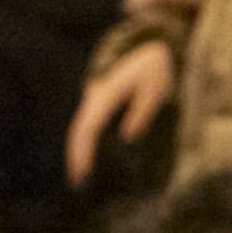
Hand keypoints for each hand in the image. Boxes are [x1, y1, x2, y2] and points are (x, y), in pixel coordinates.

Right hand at [67, 41, 176, 187]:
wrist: (149, 49)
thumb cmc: (155, 69)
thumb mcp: (155, 87)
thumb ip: (143, 110)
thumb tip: (128, 137)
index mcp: (106, 96)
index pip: (89, 128)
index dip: (83, 151)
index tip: (82, 172)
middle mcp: (96, 99)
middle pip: (79, 131)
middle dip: (76, 156)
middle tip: (77, 184)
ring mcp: (97, 101)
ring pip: (82, 129)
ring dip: (79, 151)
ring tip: (80, 178)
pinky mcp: (102, 103)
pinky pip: (90, 126)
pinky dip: (86, 143)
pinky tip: (90, 158)